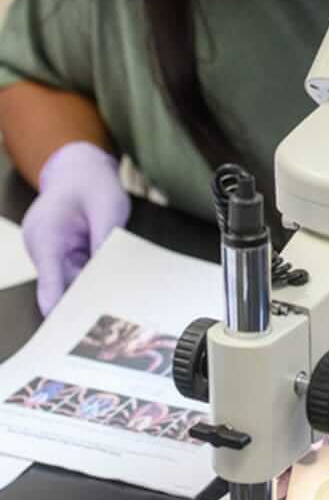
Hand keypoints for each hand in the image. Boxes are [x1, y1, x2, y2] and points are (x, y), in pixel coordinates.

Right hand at [22, 142, 129, 314]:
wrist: (79, 168)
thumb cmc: (92, 183)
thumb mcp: (109, 206)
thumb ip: (106, 238)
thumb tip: (108, 270)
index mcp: (46, 235)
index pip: (50, 279)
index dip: (59, 306)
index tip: (67, 330)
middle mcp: (42, 247)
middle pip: (61, 284)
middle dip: (84, 300)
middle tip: (110, 319)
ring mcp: (49, 252)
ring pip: (70, 281)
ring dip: (91, 288)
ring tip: (116, 303)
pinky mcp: (58, 255)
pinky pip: (74, 273)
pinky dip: (91, 278)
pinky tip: (111, 286)